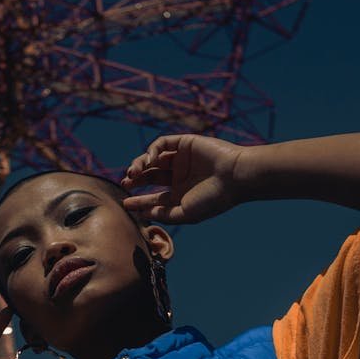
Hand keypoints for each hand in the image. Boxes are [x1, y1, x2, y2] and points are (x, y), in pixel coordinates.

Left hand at [120, 134, 244, 224]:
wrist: (234, 178)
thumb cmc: (212, 200)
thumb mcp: (184, 214)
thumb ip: (163, 214)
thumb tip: (143, 213)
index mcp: (180, 195)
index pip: (153, 197)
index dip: (138, 200)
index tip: (125, 203)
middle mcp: (179, 177)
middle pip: (150, 176)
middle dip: (135, 179)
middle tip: (125, 183)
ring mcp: (182, 159)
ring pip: (152, 159)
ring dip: (140, 165)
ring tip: (133, 173)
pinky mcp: (185, 143)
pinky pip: (162, 143)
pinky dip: (152, 150)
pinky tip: (149, 160)